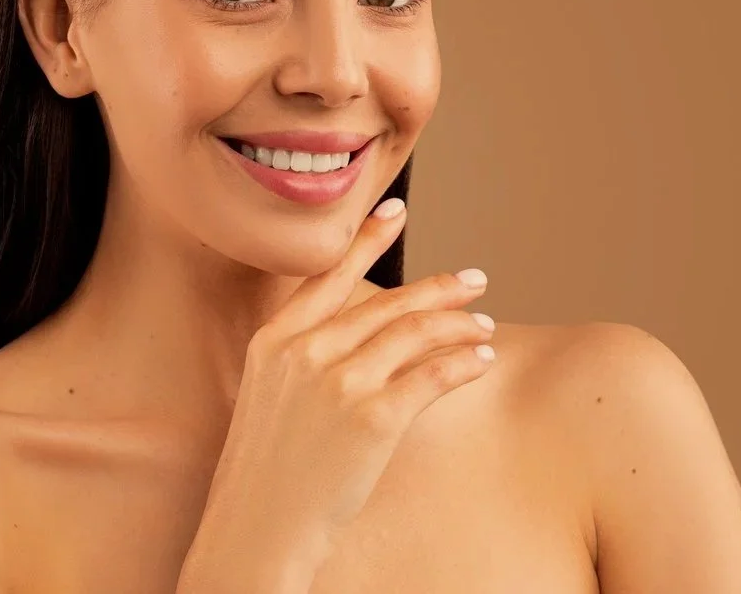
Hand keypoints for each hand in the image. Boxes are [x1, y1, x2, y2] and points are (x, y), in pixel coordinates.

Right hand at [178, 196, 496, 589]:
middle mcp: (305, 352)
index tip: (396, 210)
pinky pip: (432, 376)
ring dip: (457, 325)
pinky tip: (480, 360)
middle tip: (474, 280)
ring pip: (414, 332)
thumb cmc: (267, 472)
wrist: (257, 530)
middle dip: (438, 287)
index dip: (366, 240)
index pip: (327, 274)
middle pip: (386, 303)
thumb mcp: (269, 398)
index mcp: (274, 341)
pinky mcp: (372, 417)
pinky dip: (462, 363)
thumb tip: (362, 335)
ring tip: (484, 326)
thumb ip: (305, 358)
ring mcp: (338, 383)